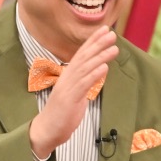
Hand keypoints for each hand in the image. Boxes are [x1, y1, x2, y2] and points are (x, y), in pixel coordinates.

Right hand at [28, 26, 117, 158]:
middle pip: (83, 57)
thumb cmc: (62, 113)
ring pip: (85, 68)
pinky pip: (83, 84)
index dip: (93, 41)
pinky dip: (94, 75)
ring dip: (100, 57)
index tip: (104, 30)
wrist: (47, 130)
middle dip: (98, 44)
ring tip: (114, 48)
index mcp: (68, 76)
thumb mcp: (76, 94)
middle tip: (111, 33)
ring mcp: (67, 88)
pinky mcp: (69, 99)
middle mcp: (66, 78)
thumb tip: (100, 70)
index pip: (81, 54)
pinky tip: (104, 67)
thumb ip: (86, 82)